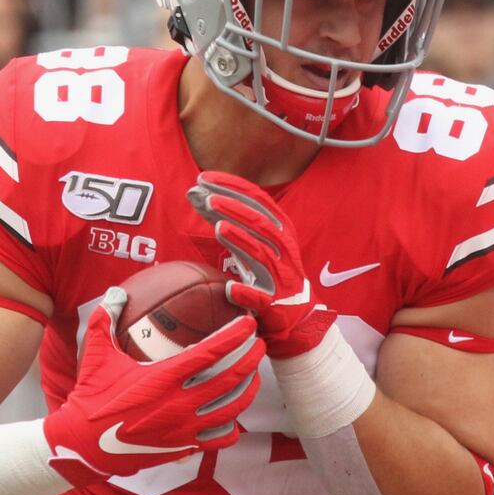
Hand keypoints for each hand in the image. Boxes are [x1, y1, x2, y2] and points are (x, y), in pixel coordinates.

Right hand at [43, 288, 265, 485]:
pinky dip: (231, 428)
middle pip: (230, 379)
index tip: (249, 323)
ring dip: (248, 390)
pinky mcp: (182, 447)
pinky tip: (234, 418)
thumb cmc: (92, 397)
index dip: (234, 335)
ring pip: (231, 409)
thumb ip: (105, 319)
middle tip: (259, 345)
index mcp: (163, 377)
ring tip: (254, 376)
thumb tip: (115, 292)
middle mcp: (179, 403)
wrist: (84, 444)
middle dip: (250, 359)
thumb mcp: (95, 355)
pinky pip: (218, 439)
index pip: (210, 352)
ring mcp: (183, 428)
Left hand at [187, 171, 335, 358]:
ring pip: (262, 254)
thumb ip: (226, 220)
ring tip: (218, 227)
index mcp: (280, 229)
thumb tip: (197, 193)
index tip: (204, 177)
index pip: (257, 199)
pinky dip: (246, 293)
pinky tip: (230, 289)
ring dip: (240, 240)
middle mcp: (284, 249)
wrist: (296, 316)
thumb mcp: (250, 242)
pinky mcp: (277, 304)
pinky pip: (261, 298)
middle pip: (260, 222)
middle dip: (233, 206)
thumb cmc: (268, 273)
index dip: (232, 186)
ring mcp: (282, 277)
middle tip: (207, 195)